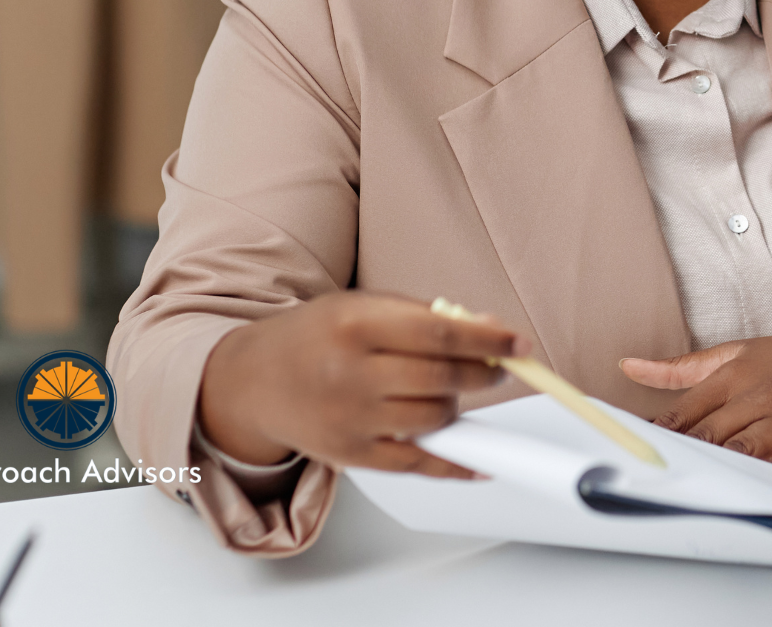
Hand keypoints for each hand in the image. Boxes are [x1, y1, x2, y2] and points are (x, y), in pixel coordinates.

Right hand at [197, 291, 523, 479]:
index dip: (488, 339)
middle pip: (443, 379)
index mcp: (356, 326)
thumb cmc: (315, 337)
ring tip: (448, 391)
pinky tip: (479, 461)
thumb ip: (424, 316)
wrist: (252, 382)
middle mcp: (351, 374)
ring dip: (457, 405)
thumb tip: (490, 327)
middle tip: (499, 368)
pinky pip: (417, 464)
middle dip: (485, 374)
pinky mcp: (351, 456)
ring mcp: (350, 419)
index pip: (440, 334)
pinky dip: (455, 463)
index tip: (519, 343)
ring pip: (435, 419)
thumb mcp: (362, 307)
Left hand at [618, 306, 771, 493]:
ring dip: (733, 469)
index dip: (658, 438)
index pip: (685, 412)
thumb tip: (629, 367)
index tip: (631, 457)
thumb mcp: (740, 353)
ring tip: (712, 493)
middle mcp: (757, 394)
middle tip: (653, 484)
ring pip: (750, 448)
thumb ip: (683, 368)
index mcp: (733, 375)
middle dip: (684, 459)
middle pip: (711, 434)